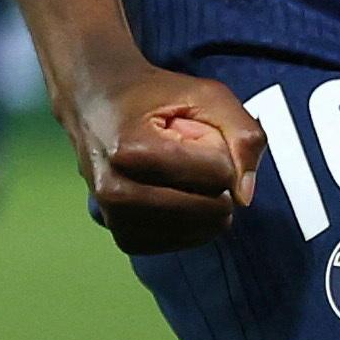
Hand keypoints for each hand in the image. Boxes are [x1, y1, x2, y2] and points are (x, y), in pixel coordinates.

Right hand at [61, 58, 268, 253]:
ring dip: (206, 208)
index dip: (226, 155)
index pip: (215, 172)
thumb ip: (241, 133)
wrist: (94, 101)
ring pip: (192, 229)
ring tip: (190, 178)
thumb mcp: (206, 94)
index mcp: (132, 149)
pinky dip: (190, 228)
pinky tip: (186, 202)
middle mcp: (116, 188)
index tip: (206, 138)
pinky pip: (173, 244)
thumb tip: (245, 195)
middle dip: (218, 185)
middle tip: (200, 160)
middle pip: (204, 207)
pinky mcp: (119, 234)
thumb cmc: (151, 95)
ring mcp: (113, 216)